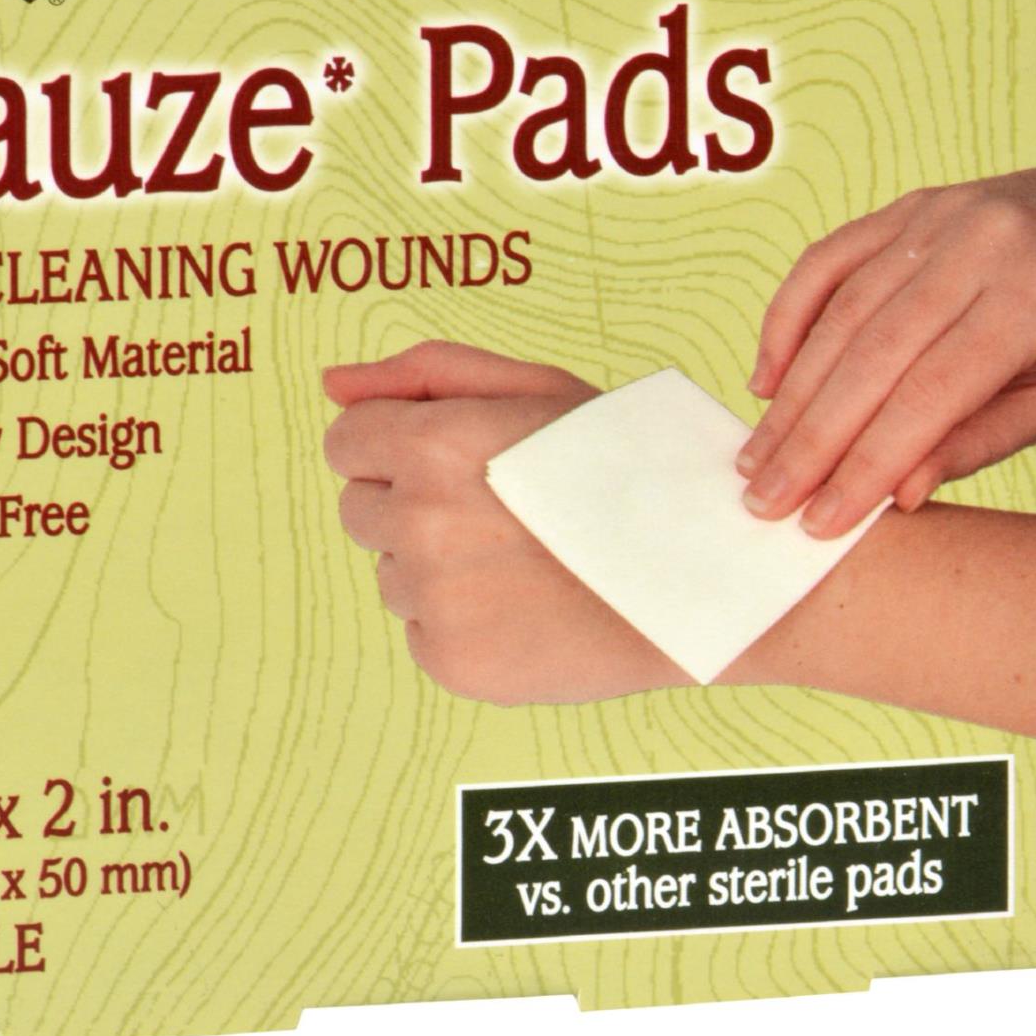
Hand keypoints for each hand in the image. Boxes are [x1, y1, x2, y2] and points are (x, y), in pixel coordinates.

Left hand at [323, 342, 689, 704]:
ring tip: (523, 559)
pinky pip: (421, 632)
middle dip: (408, 505)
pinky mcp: (451, 661)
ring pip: (390, 574)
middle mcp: (420, 521)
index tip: (450, 460)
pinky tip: (525, 605)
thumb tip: (331, 384)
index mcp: (432, 443)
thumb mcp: (532, 391)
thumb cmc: (620, 467)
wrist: (703, 572)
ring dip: (434, 566)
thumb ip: (423, 375)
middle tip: (497, 510)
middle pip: (357, 510)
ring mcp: (433, 598)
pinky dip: (460, 622)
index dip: (396, 446)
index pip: (345, 443)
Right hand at [738, 166, 1035, 537]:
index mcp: (1035, 300)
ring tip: (758, 456)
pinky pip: (825, 263)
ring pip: (839, 315)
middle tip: (765, 498)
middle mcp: (978, 249)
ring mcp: (935, 220)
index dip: (866, 462)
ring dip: (790, 395)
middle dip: (810, 439)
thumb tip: (897, 493)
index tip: (820, 520)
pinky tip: (767, 380)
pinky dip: (787, 322)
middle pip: (870, 357)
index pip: (929, 396)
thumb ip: (985, 439)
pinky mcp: (904, 209)